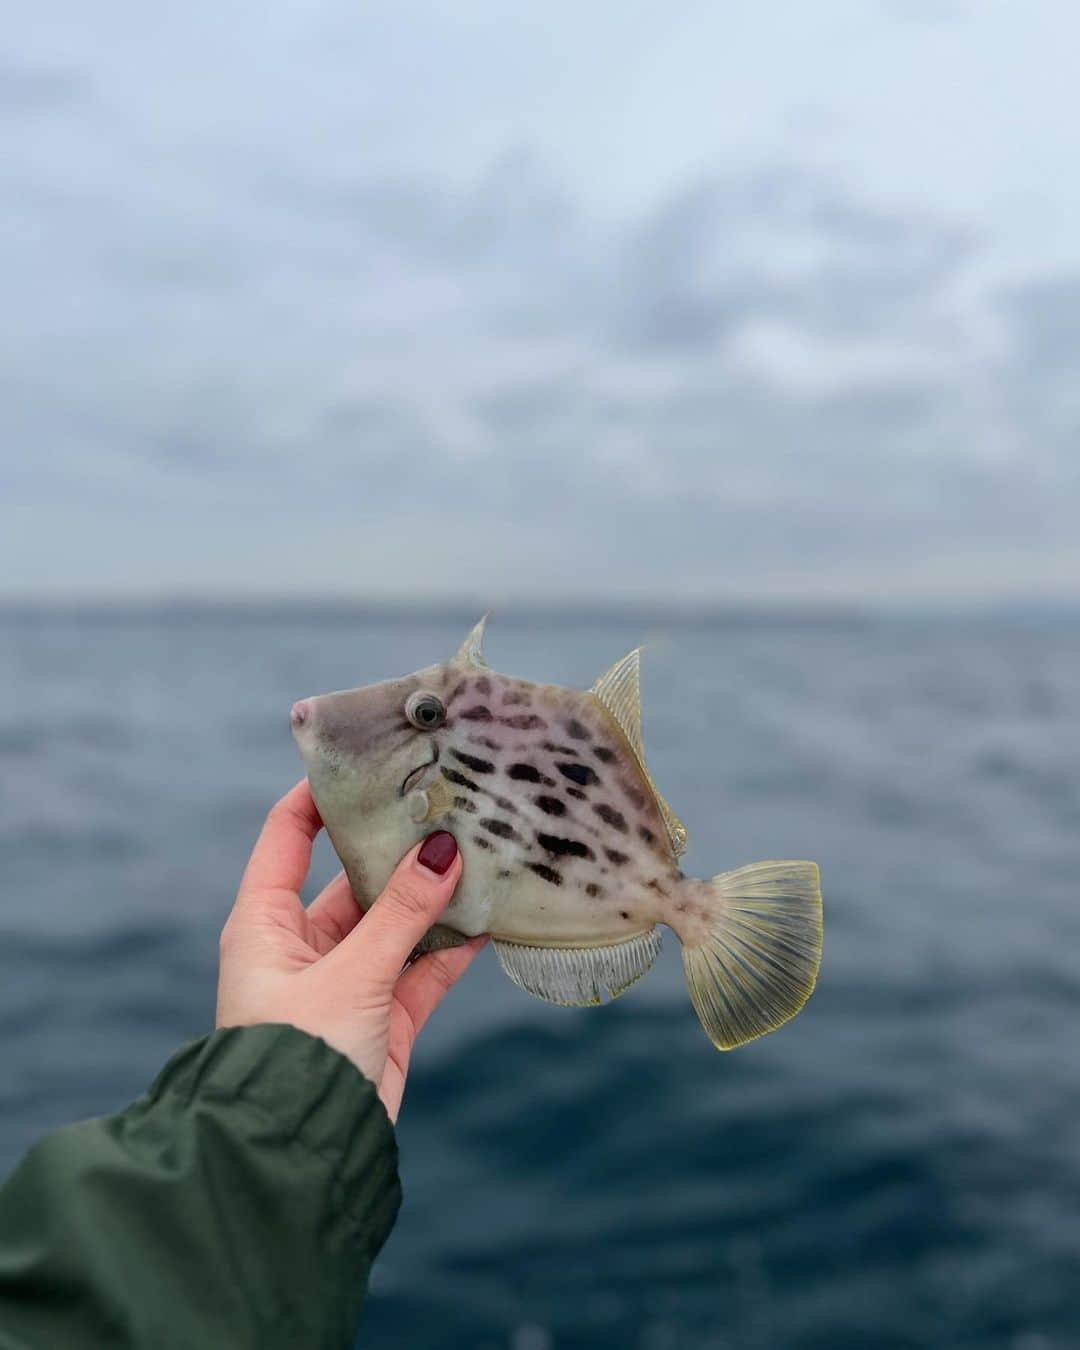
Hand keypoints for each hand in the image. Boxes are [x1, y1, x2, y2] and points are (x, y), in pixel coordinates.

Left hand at [216, 779, 484, 1121]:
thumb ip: (401, 914)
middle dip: (399, 849)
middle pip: (353, 877)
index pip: (288, 837)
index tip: (368, 760)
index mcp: (265, 923)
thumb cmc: (297, 1057)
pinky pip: (420, 968)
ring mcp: (344, 981)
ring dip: (432, 899)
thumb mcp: (351, 974)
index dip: (321, 797)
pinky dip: (450, 948)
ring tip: (480, 855)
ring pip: (395, 923)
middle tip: (447, 808)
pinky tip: (488, 918)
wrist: (299, 1158)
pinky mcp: (380, 1017)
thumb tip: (444, 849)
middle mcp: (302, 944)